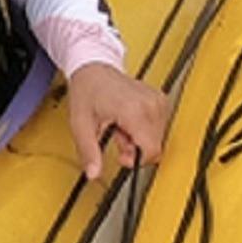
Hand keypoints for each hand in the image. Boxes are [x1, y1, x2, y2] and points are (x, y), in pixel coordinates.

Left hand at [66, 63, 168, 180]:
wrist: (93, 68)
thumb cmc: (87, 90)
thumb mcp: (81, 125)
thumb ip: (88, 152)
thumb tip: (93, 174)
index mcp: (134, 111)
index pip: (152, 150)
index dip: (137, 160)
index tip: (122, 156)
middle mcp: (150, 104)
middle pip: (155, 145)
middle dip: (135, 148)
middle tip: (116, 135)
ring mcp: (157, 100)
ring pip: (158, 137)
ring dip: (139, 138)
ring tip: (121, 125)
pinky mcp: (160, 99)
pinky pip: (159, 126)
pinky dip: (145, 128)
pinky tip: (129, 120)